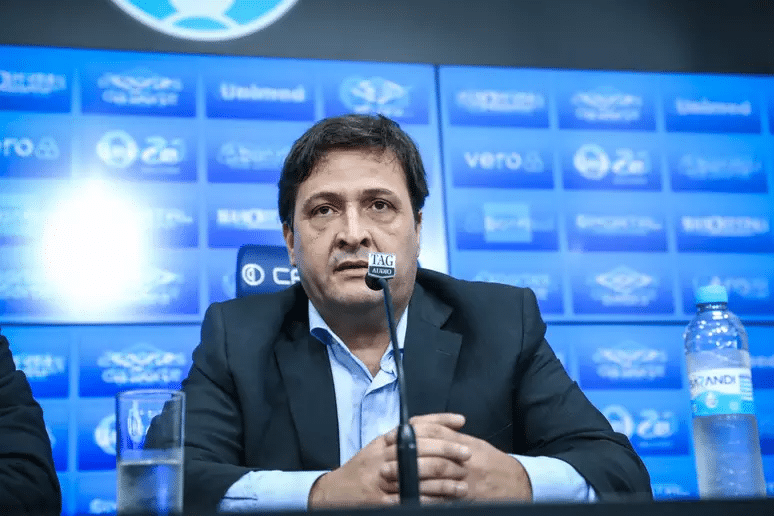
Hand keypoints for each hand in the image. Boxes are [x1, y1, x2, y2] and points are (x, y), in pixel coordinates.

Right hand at [309, 413, 470, 506]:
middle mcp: (384, 457)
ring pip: (419, 477)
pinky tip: (445, 502)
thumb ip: (405, 435)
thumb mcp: (380, 445)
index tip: (461, 426)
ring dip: (444, 482)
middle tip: (467, 455)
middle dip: (448, 453)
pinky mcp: (382, 502)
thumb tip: (439, 424)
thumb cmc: (364, 467)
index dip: (441, 425)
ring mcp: (383, 481)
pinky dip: (430, 501)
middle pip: (421, 450)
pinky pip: (411, 500)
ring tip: (463, 486)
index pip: (417, 427)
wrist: (336, 491)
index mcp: (386, 441)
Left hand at [382, 414, 532, 502]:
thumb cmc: (490, 461)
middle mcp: (462, 458)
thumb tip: (419, 428)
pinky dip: (425, 500)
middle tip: (384, 465)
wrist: (516, 483)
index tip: (390, 439)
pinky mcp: (465, 498)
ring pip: (433, 477)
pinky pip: (442, 499)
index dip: (408, 434)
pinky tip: (410, 501)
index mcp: (462, 441)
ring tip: (391, 484)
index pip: (432, 431)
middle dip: (404, 459)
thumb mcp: (472, 442)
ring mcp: (464, 478)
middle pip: (429, 454)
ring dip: (410, 481)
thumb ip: (448, 434)